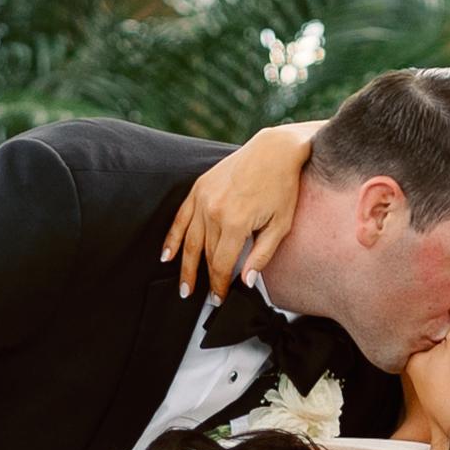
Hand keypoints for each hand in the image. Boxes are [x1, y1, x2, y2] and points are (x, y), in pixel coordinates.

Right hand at [161, 122, 319, 300]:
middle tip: (204, 298)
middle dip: (204, 279)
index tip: (220, 299)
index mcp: (236, 222)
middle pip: (204, 254)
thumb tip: (246, 281)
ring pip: (189, 240)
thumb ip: (262, 255)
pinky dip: (172, 238)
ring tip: (184, 286)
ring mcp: (203, 198)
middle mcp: (214, 210)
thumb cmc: (282, 187)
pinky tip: (167, 255)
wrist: (274, 150)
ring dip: (184, 266)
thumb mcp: (281, 225)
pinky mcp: (199, 187)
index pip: (221, 264)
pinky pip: (180, 217)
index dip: (219, 285)